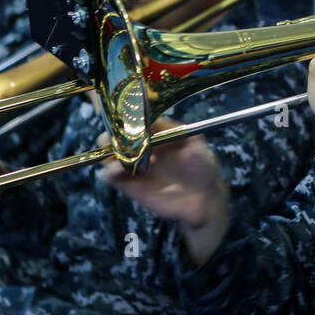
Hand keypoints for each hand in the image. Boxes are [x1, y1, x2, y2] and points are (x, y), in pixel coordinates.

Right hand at [96, 118, 231, 264]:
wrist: (205, 198)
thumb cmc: (203, 166)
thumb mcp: (193, 141)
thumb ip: (171, 128)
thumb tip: (148, 116)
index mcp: (155, 133)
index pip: (132, 120)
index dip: (125, 117)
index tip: (125, 117)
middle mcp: (141, 148)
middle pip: (114, 136)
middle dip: (111, 133)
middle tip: (115, 137)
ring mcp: (134, 166)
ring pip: (108, 155)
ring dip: (110, 152)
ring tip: (128, 156)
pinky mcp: (130, 186)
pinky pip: (110, 177)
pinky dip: (110, 171)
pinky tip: (122, 169)